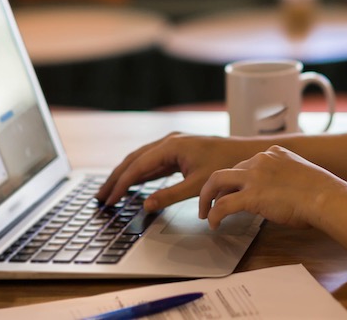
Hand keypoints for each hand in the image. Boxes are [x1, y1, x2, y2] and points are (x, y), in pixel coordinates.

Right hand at [95, 132, 252, 209]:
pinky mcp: (178, 151)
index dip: (122, 183)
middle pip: (134, 159)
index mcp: (172, 145)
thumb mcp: (197, 184)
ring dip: (125, 175)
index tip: (110, 199)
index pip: (138, 165)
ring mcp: (173, 145)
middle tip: (100, 197)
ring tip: (110, 192)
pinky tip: (132, 185)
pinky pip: (152, 162)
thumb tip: (146, 206)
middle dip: (116, 178)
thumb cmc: (225, 165)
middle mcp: (169, 141)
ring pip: (141, 160)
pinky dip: (140, 173)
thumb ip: (169, 195)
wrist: (246, 153)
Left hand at [199, 145, 346, 229]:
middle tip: (210, 200)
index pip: (246, 163)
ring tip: (204, 211)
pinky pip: (224, 205)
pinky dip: (215, 214)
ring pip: (217, 180)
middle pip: (228, 170)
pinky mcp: (252, 195)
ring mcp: (254, 176)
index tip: (233, 190)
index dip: (237, 179)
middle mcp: (260, 160)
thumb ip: (284, 178)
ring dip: (207, 196)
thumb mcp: (300, 174)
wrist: (324, 196)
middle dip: (215, 186)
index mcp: (273, 153)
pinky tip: (214, 224)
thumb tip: (280, 194)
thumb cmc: (321, 192)